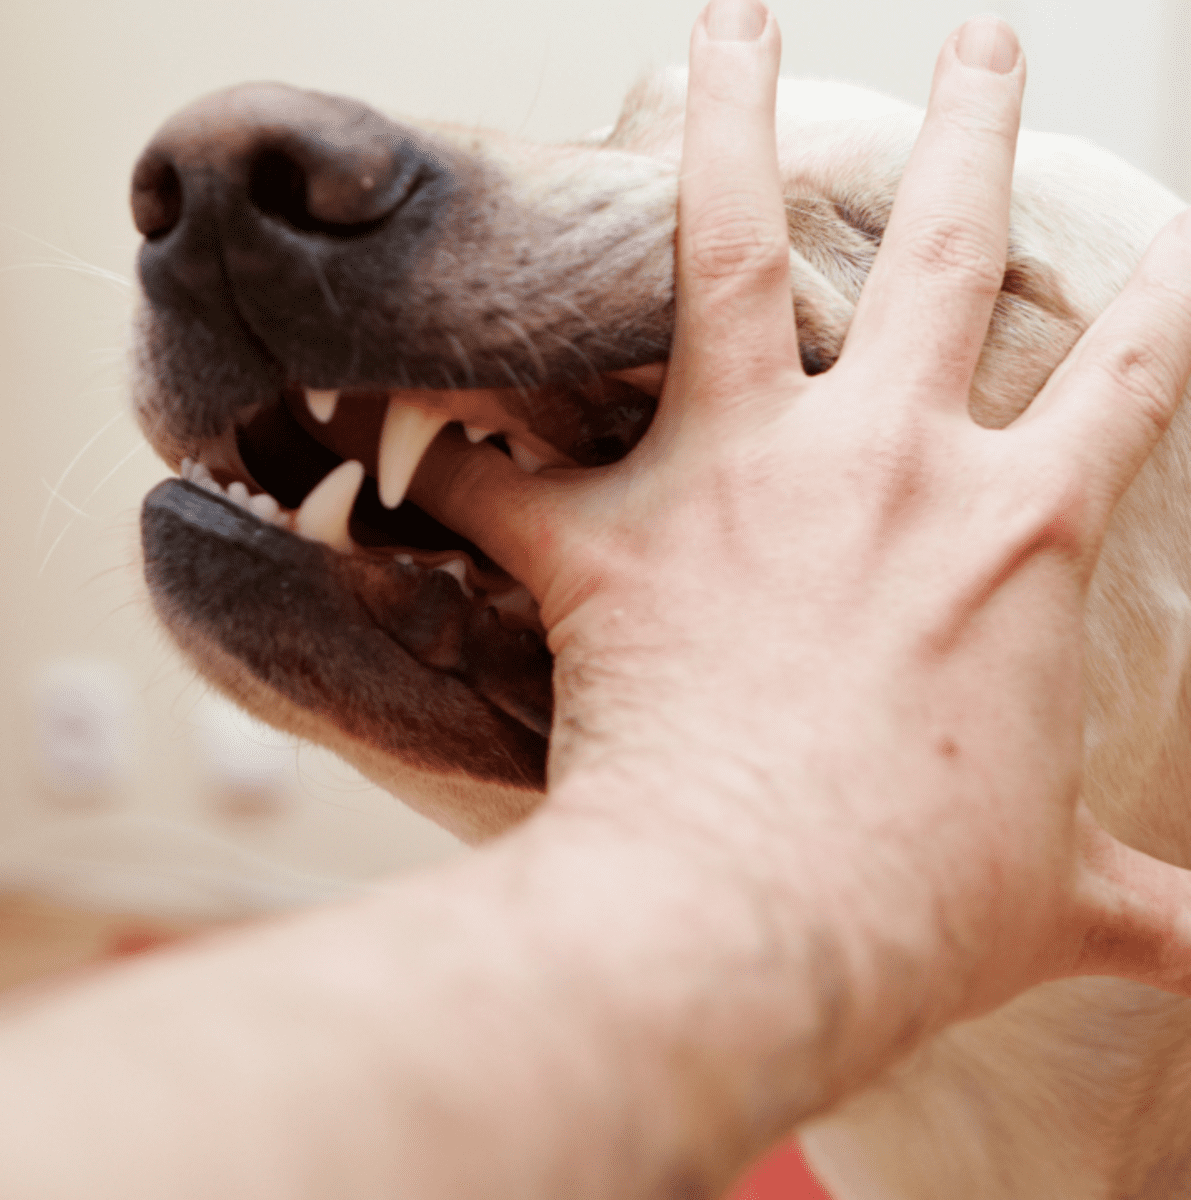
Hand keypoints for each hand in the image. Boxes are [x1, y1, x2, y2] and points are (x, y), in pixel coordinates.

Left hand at [417, 0, 1190, 1061]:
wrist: (762, 931)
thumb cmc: (912, 916)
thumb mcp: (1061, 908)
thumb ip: (1155, 917)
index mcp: (1013, 533)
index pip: (1133, 376)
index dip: (1162, 302)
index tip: (1166, 244)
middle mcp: (886, 466)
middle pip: (951, 248)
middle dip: (973, 131)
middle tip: (978, 41)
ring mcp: (740, 478)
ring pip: (735, 249)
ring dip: (728, 127)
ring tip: (724, 28)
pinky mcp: (606, 536)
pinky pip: (502, 470)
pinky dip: (450, 441)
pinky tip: (402, 393)